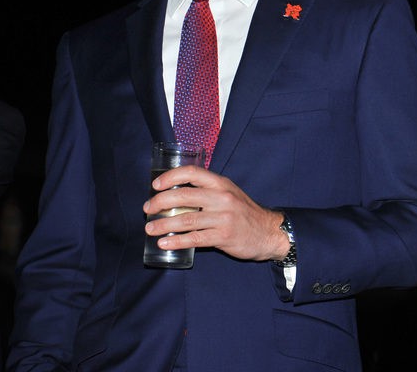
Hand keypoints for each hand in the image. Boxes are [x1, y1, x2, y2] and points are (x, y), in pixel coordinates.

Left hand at [143, 165, 289, 261]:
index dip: (170, 177)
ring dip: (163, 224)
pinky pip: (194, 239)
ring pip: (186, 219)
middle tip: (147, 210)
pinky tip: (164, 243)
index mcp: (221, 184)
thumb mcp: (229, 194)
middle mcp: (222, 197)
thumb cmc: (244, 213)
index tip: (156, 185)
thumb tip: (175, 196)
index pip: (192, 172)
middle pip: (184, 196)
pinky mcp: (223, 236)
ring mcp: (223, 217)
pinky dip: (176, 241)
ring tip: (150, 228)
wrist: (268, 232)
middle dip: (160, 202)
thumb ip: (207, 192)